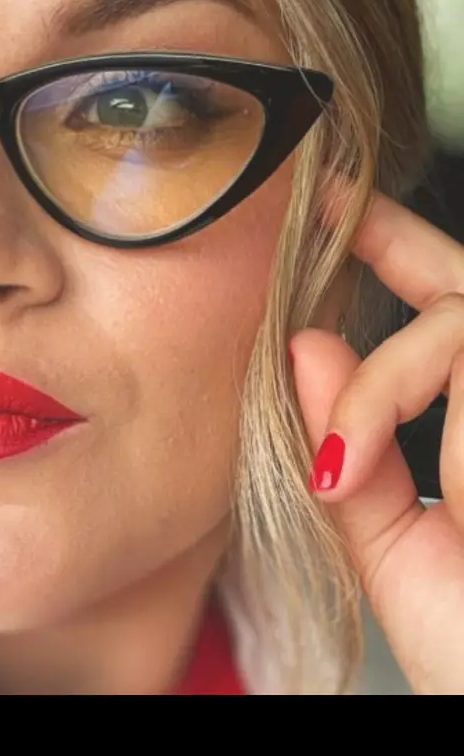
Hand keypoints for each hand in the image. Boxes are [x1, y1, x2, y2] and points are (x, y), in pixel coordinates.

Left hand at [288, 182, 463, 693]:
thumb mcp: (392, 550)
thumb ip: (353, 451)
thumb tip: (306, 348)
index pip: (453, 315)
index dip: (398, 250)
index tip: (332, 211)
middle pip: (461, 293)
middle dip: (394, 238)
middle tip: (325, 205)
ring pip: (457, 318)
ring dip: (379, 384)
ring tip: (338, 466)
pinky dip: (393, 397)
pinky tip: (367, 464)